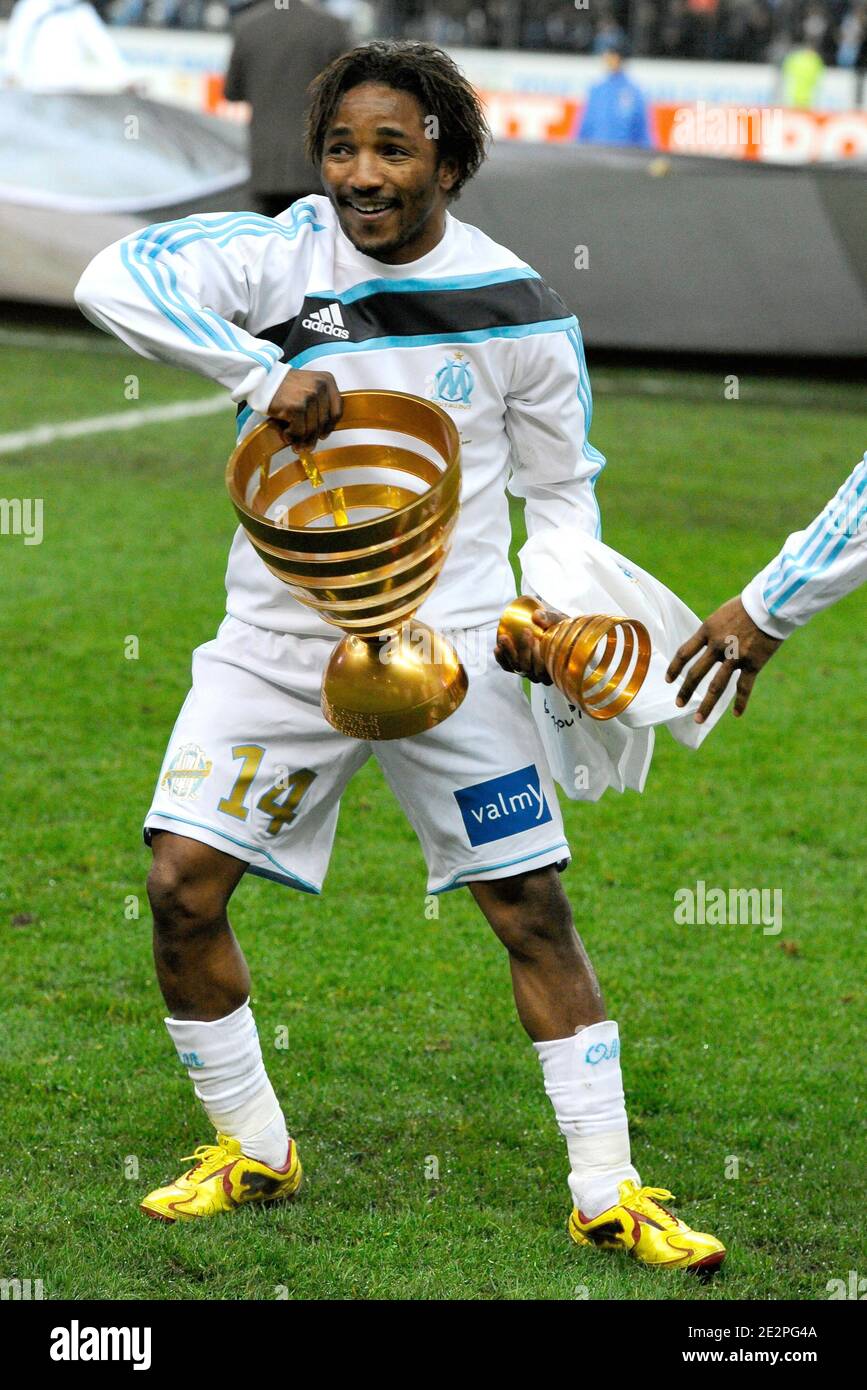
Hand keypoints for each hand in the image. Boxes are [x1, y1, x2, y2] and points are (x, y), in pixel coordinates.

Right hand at [266, 370, 342, 449]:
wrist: (262, 380)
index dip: (330, 426)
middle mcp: (320, 386)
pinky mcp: (296, 407)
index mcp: (327, 380)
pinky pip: (299, 431)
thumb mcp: (308, 385)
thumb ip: (320, 402)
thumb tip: (324, 430)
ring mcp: (309, 396)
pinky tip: (286, 436)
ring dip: (303, 440)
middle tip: (307, 446)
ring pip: (312, 429)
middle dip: (314, 437)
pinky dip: (292, 436)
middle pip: (324, 422)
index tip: (323, 434)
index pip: (337, 410)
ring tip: (296, 445)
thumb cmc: (283, 385)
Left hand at [494, 606, 565, 683]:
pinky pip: (507, 666)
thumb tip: (536, 616)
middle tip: (525, 632)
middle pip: (528, 668)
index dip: (538, 658)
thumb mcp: (560, 622)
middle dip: (524, 650)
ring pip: (516, 667)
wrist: (554, 633)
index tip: (537, 640)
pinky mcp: (517, 667)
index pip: (543, 669)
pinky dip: (501, 658)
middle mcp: (539, 674)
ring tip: (504, 638)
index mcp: (553, 668)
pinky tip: (497, 648)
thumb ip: (550, 619)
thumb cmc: (560, 630)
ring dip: (509, 652)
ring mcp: (527, 671)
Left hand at [665, 596, 782, 721]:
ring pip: (716, 686)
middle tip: (678, 703)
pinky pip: (744, 687)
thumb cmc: (747, 606)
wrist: (770, 604)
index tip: (668, 680)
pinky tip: (737, 714)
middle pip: (695, 673)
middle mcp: (717, 645)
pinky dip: (741, 702)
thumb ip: (713, 632)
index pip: (684, 653)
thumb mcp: (722, 615)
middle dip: (685, 690)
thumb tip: (708, 646)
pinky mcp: (752, 663)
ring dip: (706, 705)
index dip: (674, 668)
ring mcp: (734, 656)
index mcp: (707, 630)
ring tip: (698, 719)